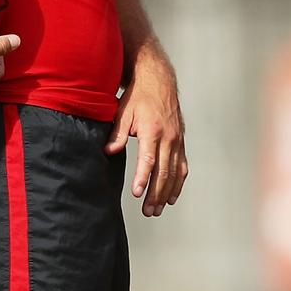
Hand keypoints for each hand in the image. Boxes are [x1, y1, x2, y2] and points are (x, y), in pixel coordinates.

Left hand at [105, 64, 187, 216]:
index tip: (138, 194)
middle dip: (155, 194)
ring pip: (175, 172)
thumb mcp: (124, 111)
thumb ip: (118, 133)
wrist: (158, 79)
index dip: (143, 178)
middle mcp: (168, 137)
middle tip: (148, 211)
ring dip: (167, 193)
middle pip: (164, 171)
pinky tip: (172, 195)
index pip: (148, 160)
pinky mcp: (181, 141)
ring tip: (157, 209)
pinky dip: (178, 182)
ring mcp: (177, 139)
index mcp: (152, 130)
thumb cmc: (139, 95)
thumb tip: (109, 152)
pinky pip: (182, 166)